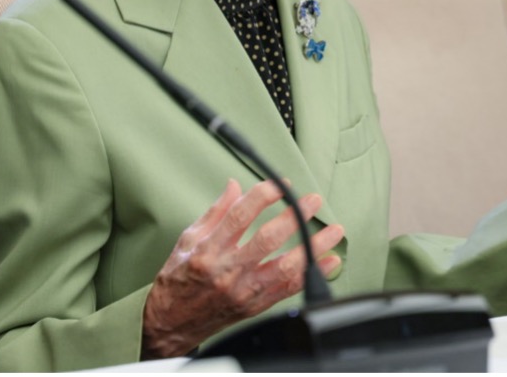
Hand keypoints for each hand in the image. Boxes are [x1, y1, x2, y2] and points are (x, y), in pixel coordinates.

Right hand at [141, 179, 344, 359]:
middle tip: (313, 201)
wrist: (171, 322)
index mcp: (209, 251)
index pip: (240, 216)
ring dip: (314, 247)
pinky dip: (313, 274)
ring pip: (286, 267)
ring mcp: (244, 291)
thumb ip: (215, 212)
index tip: (280, 184)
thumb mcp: (187, 240)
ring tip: (334, 231)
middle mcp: (228, 271)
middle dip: (295, 217)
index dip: (263, 196)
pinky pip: (289, 289)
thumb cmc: (179, 279)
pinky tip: (330, 260)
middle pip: (267, 240)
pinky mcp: (254, 306)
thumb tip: (235, 185)